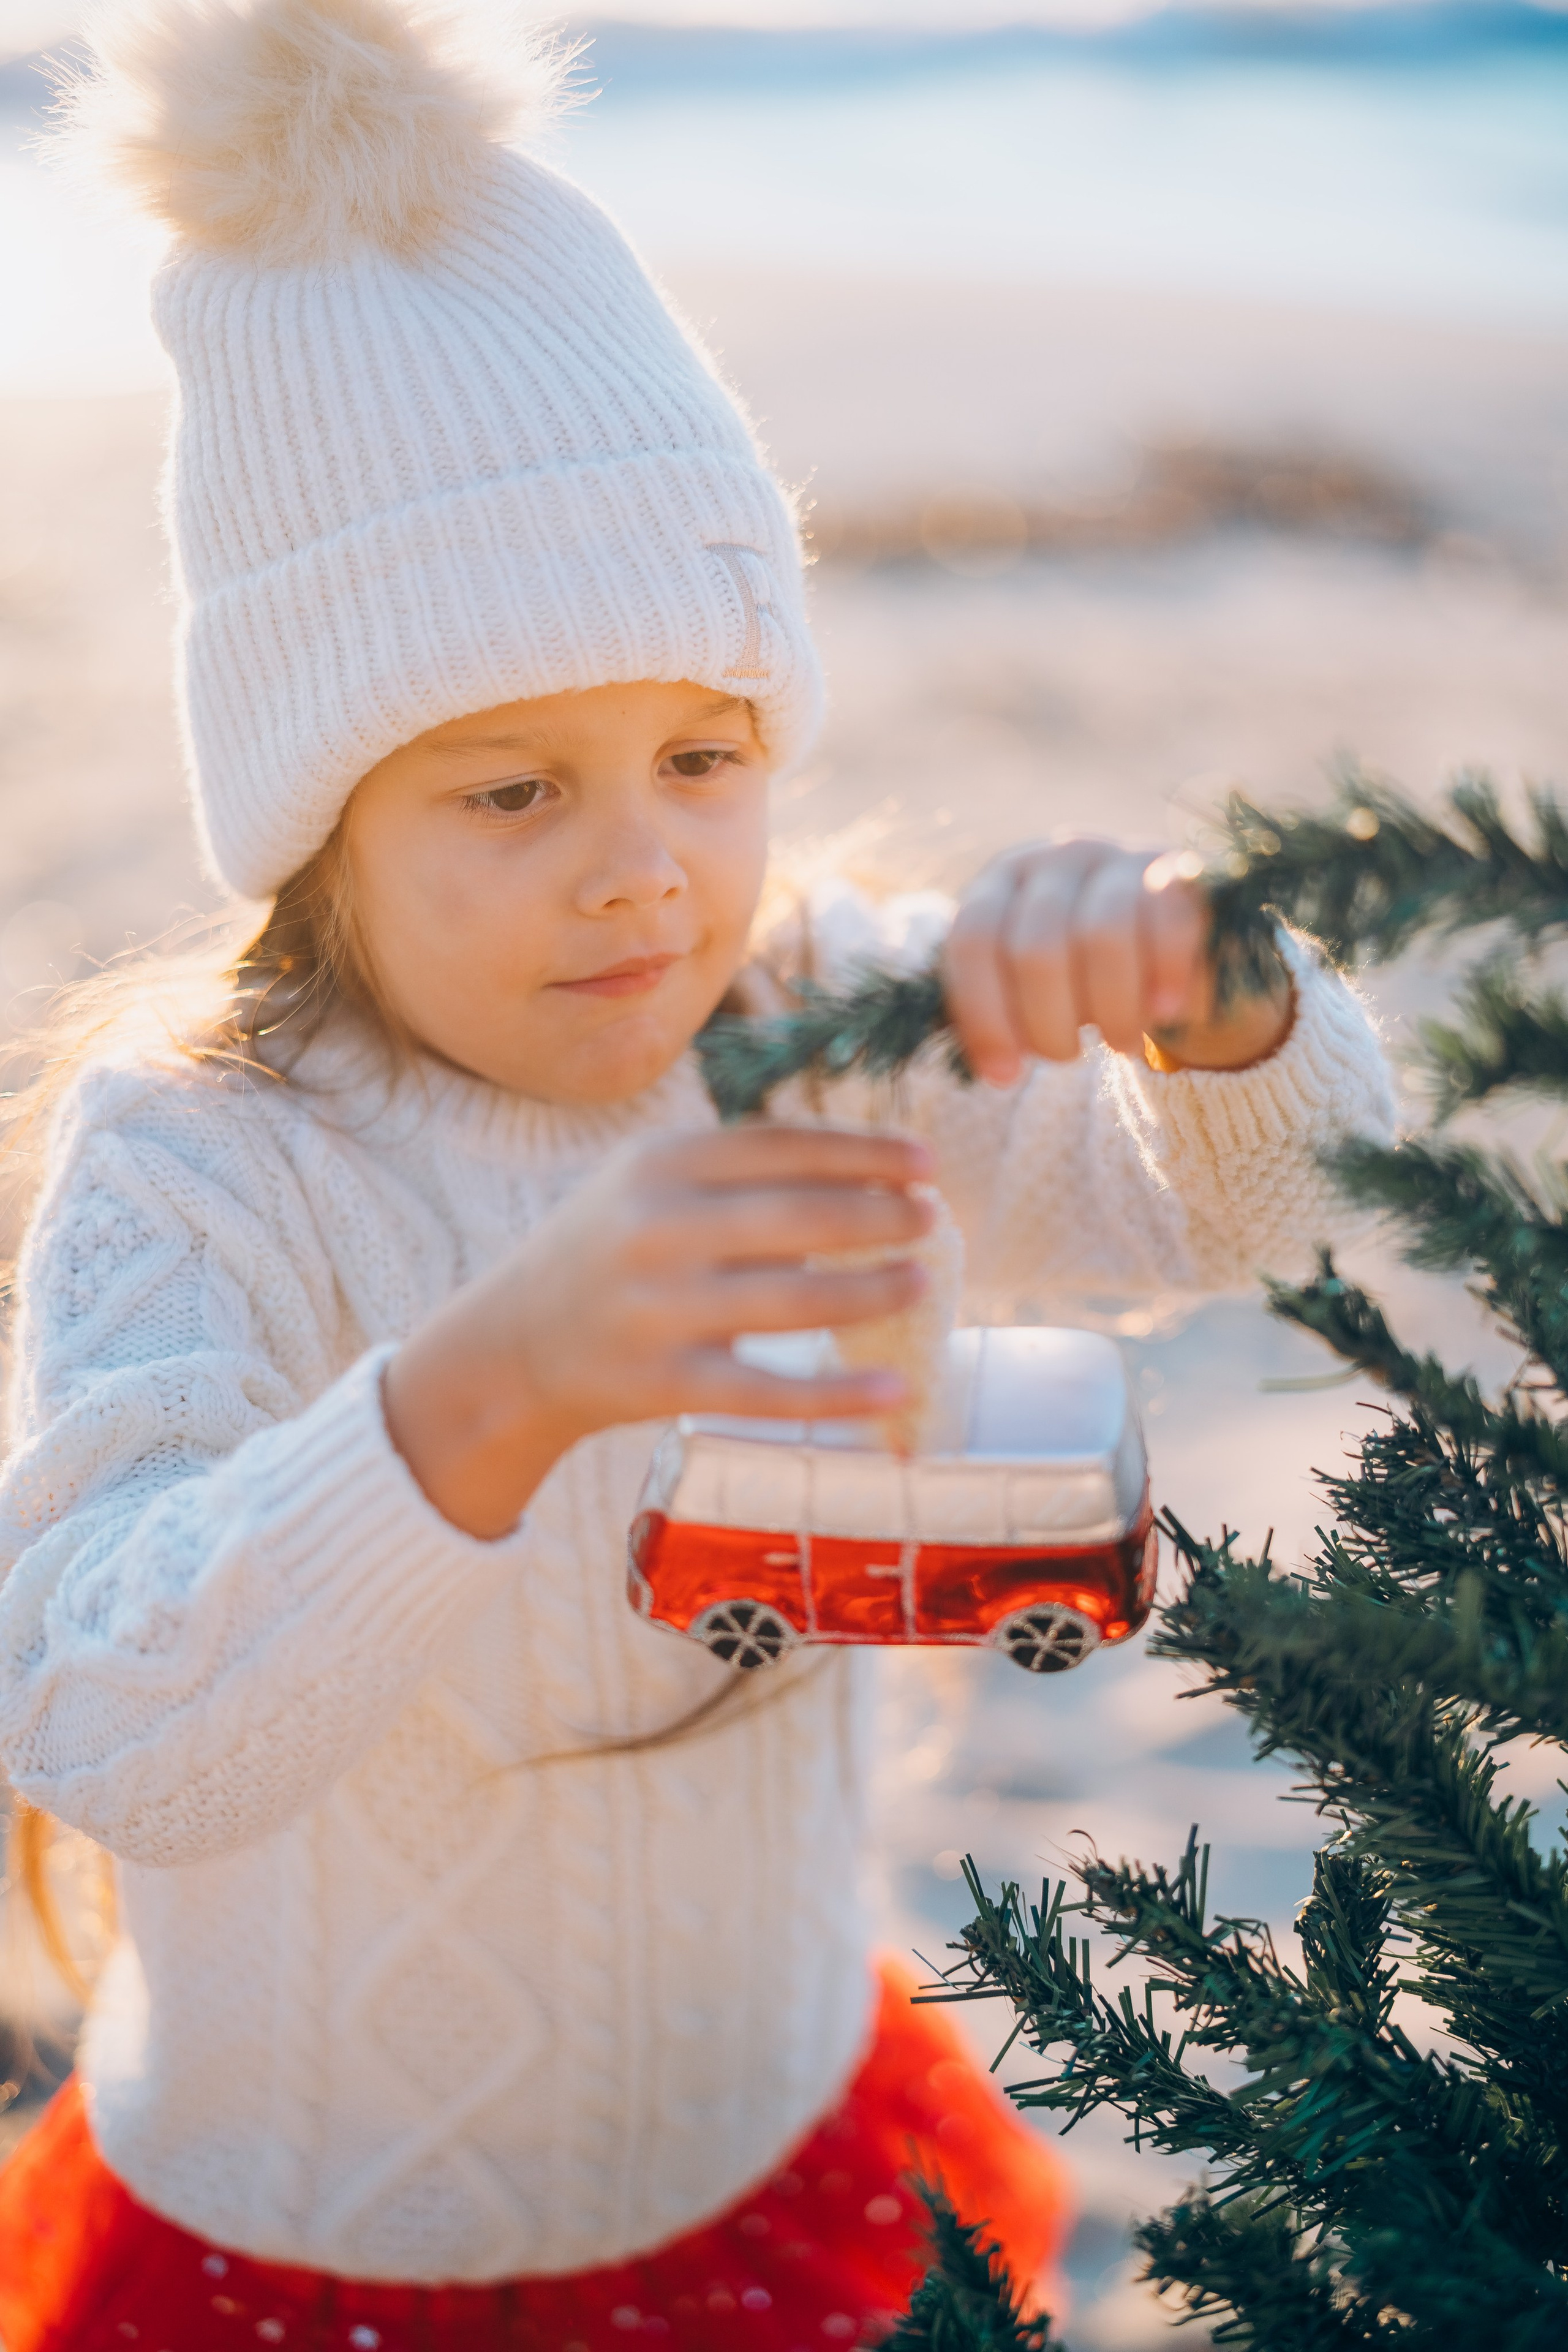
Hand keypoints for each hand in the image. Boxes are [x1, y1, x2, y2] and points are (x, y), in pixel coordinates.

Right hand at [384, 1125, 933, 1537]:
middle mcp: (656, 1231)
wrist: (510, 1346)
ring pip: (792, 1300)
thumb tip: (863, 1172)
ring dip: (871, 1291)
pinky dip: (836, 1396)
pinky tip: (894, 1391)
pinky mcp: (662, 1383)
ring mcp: (658, 1310)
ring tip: (920, 1282)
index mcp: (658, 1166)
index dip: (861, 1151)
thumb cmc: (607, 1252)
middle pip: (795, 1217)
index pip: (780, 1147)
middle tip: (932, 1219)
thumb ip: (736, 1172)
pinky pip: (766, 1392)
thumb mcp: (648, 1186)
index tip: (924, 1161)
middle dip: (878, 1215)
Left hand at [943, 839, 1291, 1084]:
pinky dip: (1164, 978)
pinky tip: (1164, 1011)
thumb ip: (996, 1010)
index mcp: (1002, 882)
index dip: (983, 1016)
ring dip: (1110, 1011)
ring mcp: (1120, 857)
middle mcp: (1056, 858)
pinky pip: (1168, 923)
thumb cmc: (1084, 977)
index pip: (972, 942)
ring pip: (1102, 937)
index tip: (1003, 1076)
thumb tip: (990, 1066)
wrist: (1176, 942)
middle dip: (1048, 1025)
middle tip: (1065, 1057)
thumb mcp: (1029, 988)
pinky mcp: (1182, 871)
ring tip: (1119, 1043)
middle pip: (1035, 948)